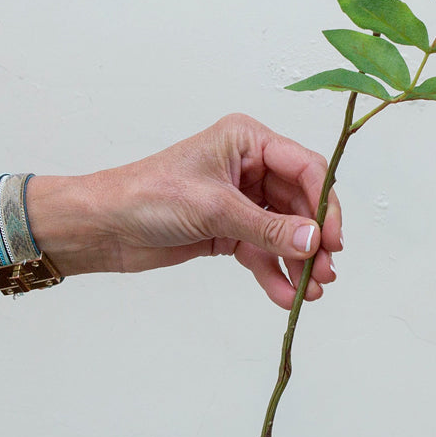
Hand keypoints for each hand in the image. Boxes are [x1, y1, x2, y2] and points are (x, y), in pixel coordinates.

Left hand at [80, 114, 341, 307]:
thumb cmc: (146, 195)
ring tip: (311, 291)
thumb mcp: (213, 208)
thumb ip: (267, 227)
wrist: (103, 227)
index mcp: (247, 141)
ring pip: (284, 231)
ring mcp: (241, 200)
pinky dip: (274, 273)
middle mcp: (249, 167)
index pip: (304, 167)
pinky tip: (285, 294)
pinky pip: (262, 251)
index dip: (323, 203)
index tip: (332, 238)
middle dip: (313, 239)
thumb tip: (313, 241)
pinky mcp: (229, 230)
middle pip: (299, 203)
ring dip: (298, 260)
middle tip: (326, 270)